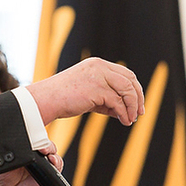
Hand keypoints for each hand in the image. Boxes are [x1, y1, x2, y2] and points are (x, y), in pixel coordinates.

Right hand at [26, 57, 144, 126]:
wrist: (46, 100)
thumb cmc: (63, 98)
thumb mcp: (89, 94)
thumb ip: (106, 98)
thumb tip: (124, 111)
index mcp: (97, 64)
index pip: (125, 73)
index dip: (135, 89)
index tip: (138, 104)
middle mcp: (100, 67)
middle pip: (130, 79)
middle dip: (138, 97)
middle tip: (140, 112)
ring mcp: (98, 76)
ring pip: (127, 90)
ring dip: (132, 107)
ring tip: (131, 119)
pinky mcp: (96, 89)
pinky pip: (118, 102)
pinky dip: (124, 113)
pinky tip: (124, 121)